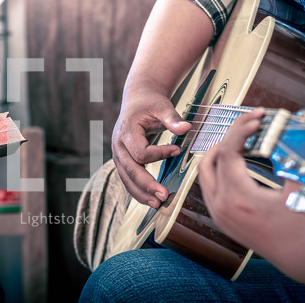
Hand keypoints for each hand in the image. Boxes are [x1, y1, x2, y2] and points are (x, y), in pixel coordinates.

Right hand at [111, 87, 190, 207]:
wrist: (137, 100)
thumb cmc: (150, 103)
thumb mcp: (162, 106)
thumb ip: (172, 118)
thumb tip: (187, 128)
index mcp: (126, 131)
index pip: (141, 153)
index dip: (160, 154)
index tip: (178, 150)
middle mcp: (118, 145)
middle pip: (130, 170)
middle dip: (147, 185)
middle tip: (164, 196)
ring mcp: (118, 155)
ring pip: (126, 179)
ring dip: (141, 193)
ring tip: (158, 204)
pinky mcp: (122, 161)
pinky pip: (127, 179)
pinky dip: (138, 190)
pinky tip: (150, 199)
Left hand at [196, 108, 304, 254]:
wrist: (298, 255)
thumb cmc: (302, 222)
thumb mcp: (300, 188)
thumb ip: (290, 159)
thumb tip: (287, 132)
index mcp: (239, 197)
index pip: (229, 153)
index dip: (241, 131)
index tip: (256, 119)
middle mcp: (222, 205)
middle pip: (212, 158)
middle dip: (229, 137)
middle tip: (249, 125)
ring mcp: (217, 213)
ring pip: (204, 172)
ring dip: (219, 152)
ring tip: (241, 139)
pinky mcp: (219, 217)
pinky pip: (208, 186)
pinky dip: (217, 169)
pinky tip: (235, 160)